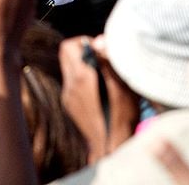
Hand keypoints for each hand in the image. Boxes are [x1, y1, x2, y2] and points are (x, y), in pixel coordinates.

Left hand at [59, 35, 138, 162]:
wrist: (111, 149)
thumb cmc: (122, 119)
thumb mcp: (122, 87)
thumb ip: (108, 62)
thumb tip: (98, 39)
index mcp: (81, 78)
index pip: (69, 46)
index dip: (85, 42)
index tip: (101, 49)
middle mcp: (70, 85)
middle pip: (65, 54)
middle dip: (81, 51)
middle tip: (101, 58)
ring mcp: (67, 96)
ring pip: (68, 68)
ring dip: (83, 65)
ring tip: (103, 75)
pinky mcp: (69, 105)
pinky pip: (71, 83)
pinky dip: (82, 79)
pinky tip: (99, 90)